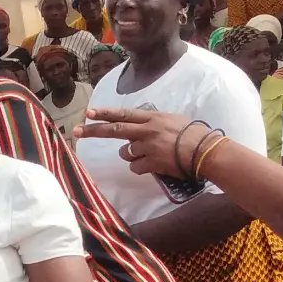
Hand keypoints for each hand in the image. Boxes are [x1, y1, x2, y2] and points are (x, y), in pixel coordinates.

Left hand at [76, 108, 209, 179]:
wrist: (206, 151)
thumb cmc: (193, 134)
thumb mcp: (172, 120)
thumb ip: (152, 123)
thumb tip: (137, 127)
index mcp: (153, 118)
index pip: (124, 114)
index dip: (105, 113)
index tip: (89, 113)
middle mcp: (147, 130)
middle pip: (114, 129)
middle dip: (93, 130)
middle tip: (76, 131)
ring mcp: (148, 147)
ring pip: (126, 153)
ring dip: (132, 156)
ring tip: (152, 154)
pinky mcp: (151, 163)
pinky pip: (135, 167)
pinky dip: (141, 168)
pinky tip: (155, 165)